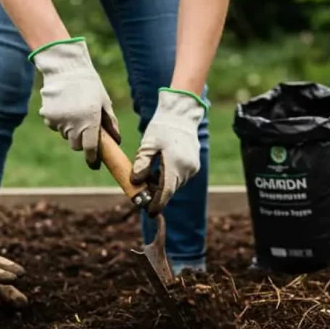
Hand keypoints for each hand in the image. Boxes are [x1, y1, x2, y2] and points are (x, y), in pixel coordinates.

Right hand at [30, 38, 119, 168]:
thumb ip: (110, 123)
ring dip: (70, 130)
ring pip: (65, 135)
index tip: (94, 164)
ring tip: (75, 111)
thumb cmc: (89, 84)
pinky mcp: (47, 116)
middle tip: (86, 129)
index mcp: (90, 121)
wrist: (65, 67)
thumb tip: (116, 140)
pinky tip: (64, 107)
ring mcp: (58, 121)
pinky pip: (55, 126)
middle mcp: (73, 124)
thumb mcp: (104, 102)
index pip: (90, 149)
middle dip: (82, 141)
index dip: (92, 159)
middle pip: (76, 145)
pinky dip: (60, 122)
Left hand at [131, 89, 207, 215]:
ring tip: (147, 177)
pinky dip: (168, 179)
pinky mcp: (193, 165)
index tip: (149, 213)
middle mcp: (187, 168)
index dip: (157, 203)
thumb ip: (141, 164)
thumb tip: (135, 182)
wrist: (181, 115)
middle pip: (170, 189)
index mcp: (175, 163)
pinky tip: (158, 171)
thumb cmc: (162, 128)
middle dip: (156, 194)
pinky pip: (179, 178)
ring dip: (161, 186)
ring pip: (174, 184)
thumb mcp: (147, 144)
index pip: (166, 191)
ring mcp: (192, 168)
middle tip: (141, 193)